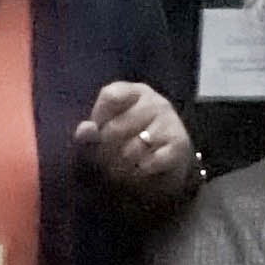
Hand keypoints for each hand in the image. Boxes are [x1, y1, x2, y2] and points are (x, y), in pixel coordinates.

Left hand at [79, 80, 197, 200]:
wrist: (172, 162)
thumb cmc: (133, 141)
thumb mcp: (110, 132)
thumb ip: (93, 131)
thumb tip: (84, 131)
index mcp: (135, 92)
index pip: (110, 96)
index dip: (98, 119)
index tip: (97, 134)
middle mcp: (155, 102)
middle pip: (115, 128)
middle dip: (104, 152)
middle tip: (107, 161)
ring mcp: (170, 122)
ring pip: (130, 150)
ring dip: (121, 166)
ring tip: (122, 167)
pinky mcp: (179, 145)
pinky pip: (148, 163)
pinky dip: (139, 172)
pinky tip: (141, 170)